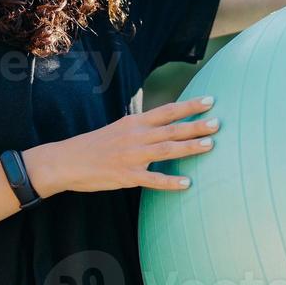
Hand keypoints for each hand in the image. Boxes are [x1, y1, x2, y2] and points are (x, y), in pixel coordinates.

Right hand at [24, 95, 219, 194]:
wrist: (67, 161)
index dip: (189, 105)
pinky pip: (152, 180)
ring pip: (166, 150)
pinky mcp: (126, 176)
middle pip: (171, 129)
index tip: (209, 100)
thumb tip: (165, 125)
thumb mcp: (119, 129)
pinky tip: (187, 183)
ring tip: (210, 145)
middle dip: (196, 125)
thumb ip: (142, 128)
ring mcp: (131, 156)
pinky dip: (170, 182)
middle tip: (218, 123)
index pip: (166, 110)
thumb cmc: (95, 145)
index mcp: (134, 123)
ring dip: (189, 147)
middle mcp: (135, 136)